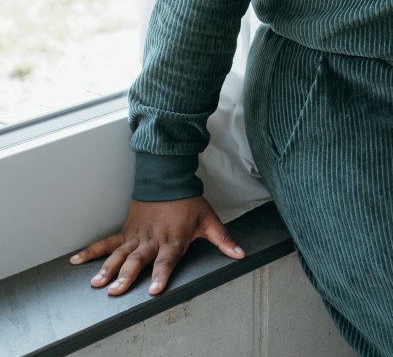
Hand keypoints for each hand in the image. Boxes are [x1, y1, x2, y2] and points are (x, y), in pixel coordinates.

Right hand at [69, 196, 244, 295]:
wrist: (168, 176)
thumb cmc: (188, 200)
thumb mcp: (208, 219)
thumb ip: (223, 239)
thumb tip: (241, 254)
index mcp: (173, 239)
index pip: (166, 260)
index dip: (160, 275)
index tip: (154, 290)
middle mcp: (152, 239)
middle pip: (138, 260)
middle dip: (127, 276)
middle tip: (116, 291)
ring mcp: (137, 235)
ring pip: (120, 254)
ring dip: (108, 269)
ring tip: (97, 284)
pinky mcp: (126, 230)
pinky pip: (107, 242)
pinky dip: (92, 251)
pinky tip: (77, 261)